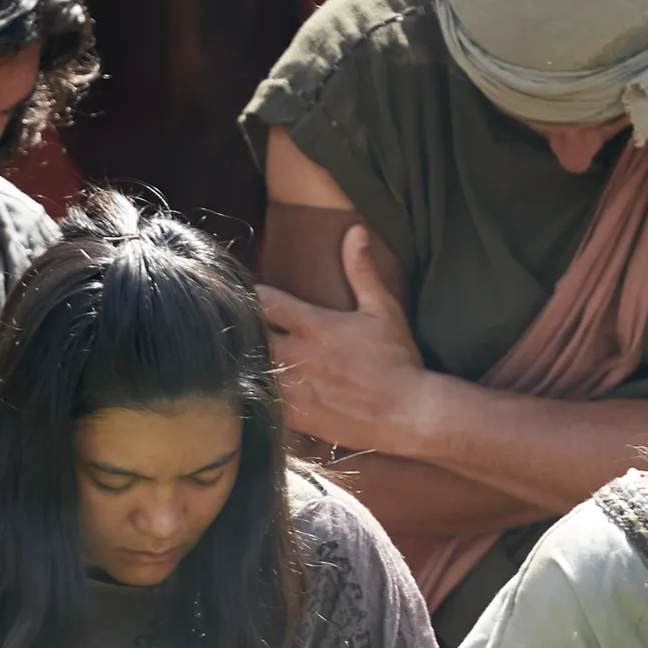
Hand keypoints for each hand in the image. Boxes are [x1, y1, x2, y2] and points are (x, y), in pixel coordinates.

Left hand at [255, 227, 434, 454]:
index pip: (263, 301)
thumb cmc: (396, 359)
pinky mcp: (294, 417)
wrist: (406, 413)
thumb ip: (362, 270)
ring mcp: (291, 388)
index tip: (250, 294)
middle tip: (241, 327)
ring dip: (245, 363)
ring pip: (248, 370)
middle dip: (243, 330)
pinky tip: (257, 392)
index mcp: (312, 325)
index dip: (252, 296)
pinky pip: (260, 404)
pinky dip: (256, 396)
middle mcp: (295, 355)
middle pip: (247, 336)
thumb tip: (356, 230)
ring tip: (242, 359)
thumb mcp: (382, 309)